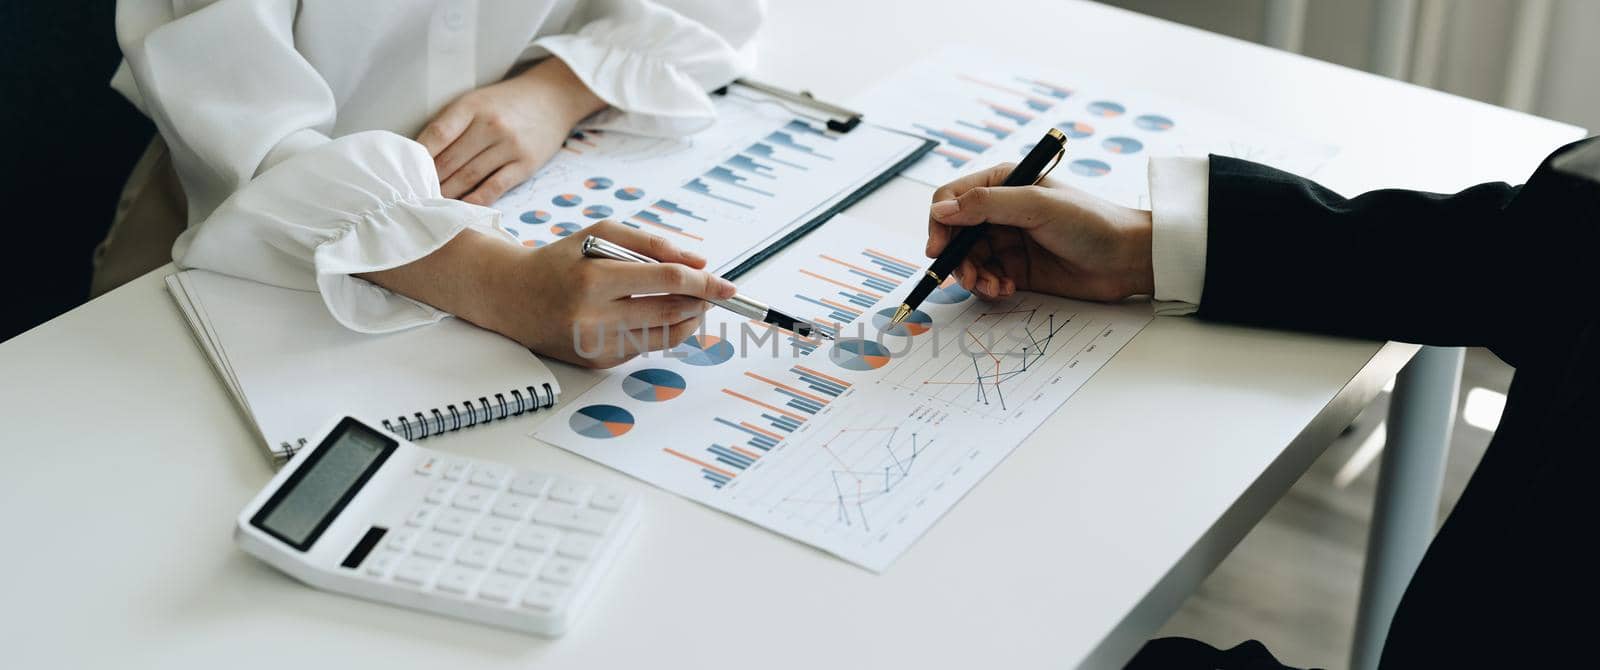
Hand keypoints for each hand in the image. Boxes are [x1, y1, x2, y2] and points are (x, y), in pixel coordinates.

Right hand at [360, 221, 735, 368]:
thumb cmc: (560, 260)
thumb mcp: (599, 234)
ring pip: (664, 335)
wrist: (512, 297)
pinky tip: (654, 315)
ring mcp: (594, 345)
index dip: (703, 282)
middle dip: (700, 302)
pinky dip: (660, 330)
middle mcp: (592, 317)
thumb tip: (698, 260)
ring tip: (690, 302)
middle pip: (671, 312)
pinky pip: (644, 347)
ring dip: (688, 319)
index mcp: (593, 279)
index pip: (665, 280)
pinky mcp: (596, 362)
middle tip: (715, 292)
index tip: (727, 284)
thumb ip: (651, 242)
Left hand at [418, 57, 605, 205]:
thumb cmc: (506, 102)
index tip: (405, 171)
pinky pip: (494, 187)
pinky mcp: (525, 164)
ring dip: (447, 193)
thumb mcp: (477, 100)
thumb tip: (422, 156)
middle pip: (450, 160)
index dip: (418, 156)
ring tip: (432, 204)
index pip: (438, 134)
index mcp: (473, 105)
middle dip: (430, 180)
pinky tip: (462, 208)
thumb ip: (452, 123)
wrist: (552, 97)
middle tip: (413, 195)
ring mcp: (510, 146)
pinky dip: (475, 200)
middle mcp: (491, 125)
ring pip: (469, 176)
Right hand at [926, 163, 1154, 301]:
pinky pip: (984, 279)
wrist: (1127, 259)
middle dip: (956, 258)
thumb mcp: (1037, 205)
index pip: (951, 199)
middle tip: (968, 277)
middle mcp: (1000, 212)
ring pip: (967, 261)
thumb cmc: (1091, 222)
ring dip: (973, 277)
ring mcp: (1006, 242)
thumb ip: (987, 205)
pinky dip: (988, 287)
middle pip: (954, 235)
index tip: (938, 249)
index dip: (939, 222)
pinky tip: (1007, 289)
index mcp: (1002, 184)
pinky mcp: (1014, 269)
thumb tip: (942, 210)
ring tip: (995, 286)